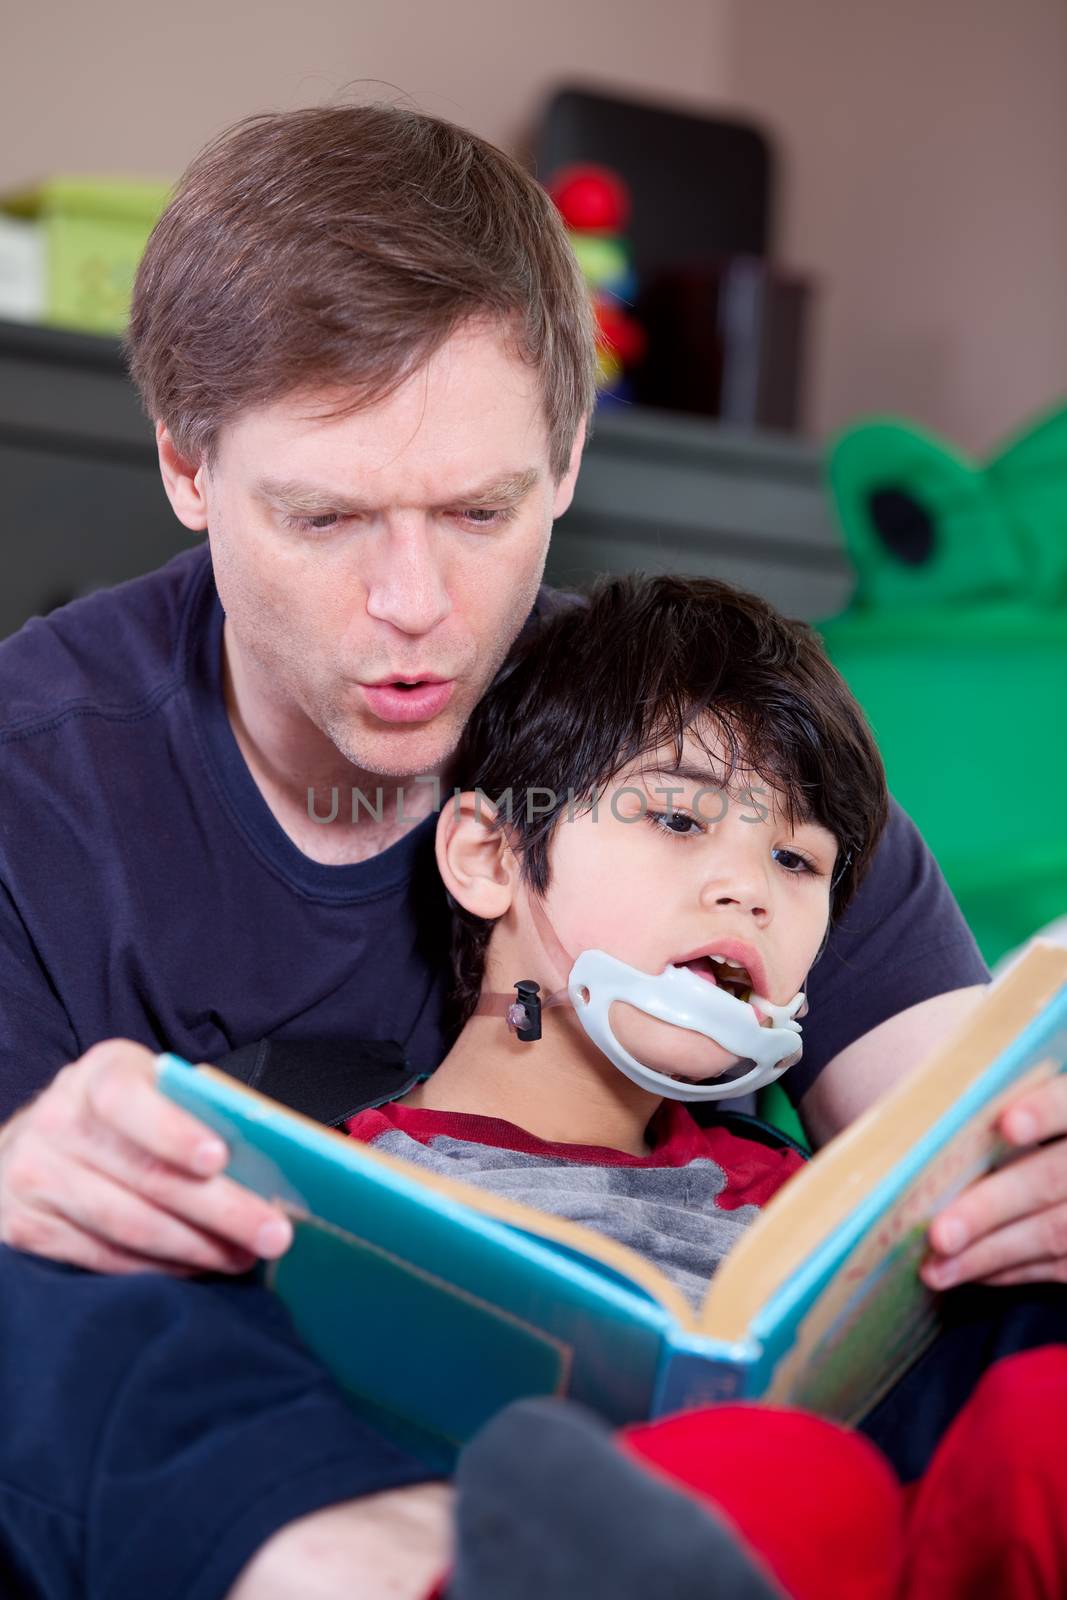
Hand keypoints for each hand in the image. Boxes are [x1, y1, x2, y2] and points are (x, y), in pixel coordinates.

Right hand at [0, 1039, 292, 1274]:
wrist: (33, 1144)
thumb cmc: (118, 1116)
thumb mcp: (149, 1090)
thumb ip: (193, 1106)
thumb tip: (266, 1145)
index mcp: (98, 1075)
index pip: (127, 1100)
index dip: (173, 1131)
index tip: (219, 1160)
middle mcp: (58, 1122)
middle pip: (144, 1175)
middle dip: (219, 1209)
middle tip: (273, 1234)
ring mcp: (37, 1176)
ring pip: (127, 1224)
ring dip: (196, 1248)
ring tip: (244, 1257)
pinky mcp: (28, 1227)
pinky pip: (104, 1256)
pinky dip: (159, 1267)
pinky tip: (198, 1267)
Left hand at [922, 1076, 1066, 1288]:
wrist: (1062, 1165)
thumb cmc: (1032, 1125)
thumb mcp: (1027, 1101)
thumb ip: (998, 1103)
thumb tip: (934, 1125)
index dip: (1043, 1112)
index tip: (1007, 1124)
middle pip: (1051, 1178)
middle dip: (989, 1208)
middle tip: (939, 1234)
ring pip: (1055, 1232)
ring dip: (988, 1254)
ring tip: (936, 1268)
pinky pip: (1060, 1265)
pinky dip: (1009, 1270)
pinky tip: (968, 1271)